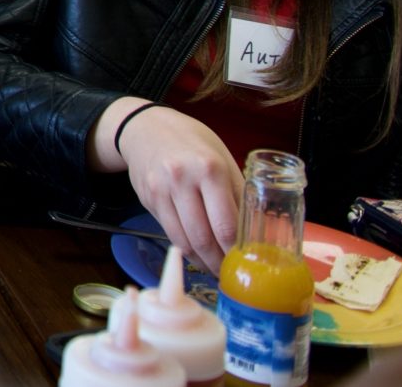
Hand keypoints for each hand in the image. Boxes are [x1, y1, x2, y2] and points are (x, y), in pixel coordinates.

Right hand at [111, 105, 240, 271]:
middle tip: (230, 275)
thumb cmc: (192, 142)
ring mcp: (161, 190)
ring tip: (215, 270)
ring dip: (201, 261)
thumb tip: (255, 230)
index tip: (246, 264)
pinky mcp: (148, 199)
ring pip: (183, 241)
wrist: (146, 127)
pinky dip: (185, 249)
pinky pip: (169, 232)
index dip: (236, 251)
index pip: (226, 224)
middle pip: (203, 237)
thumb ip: (238, 192)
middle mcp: (182, 179)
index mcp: (210, 169)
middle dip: (218, 263)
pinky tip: (196, 254)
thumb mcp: (223, 158)